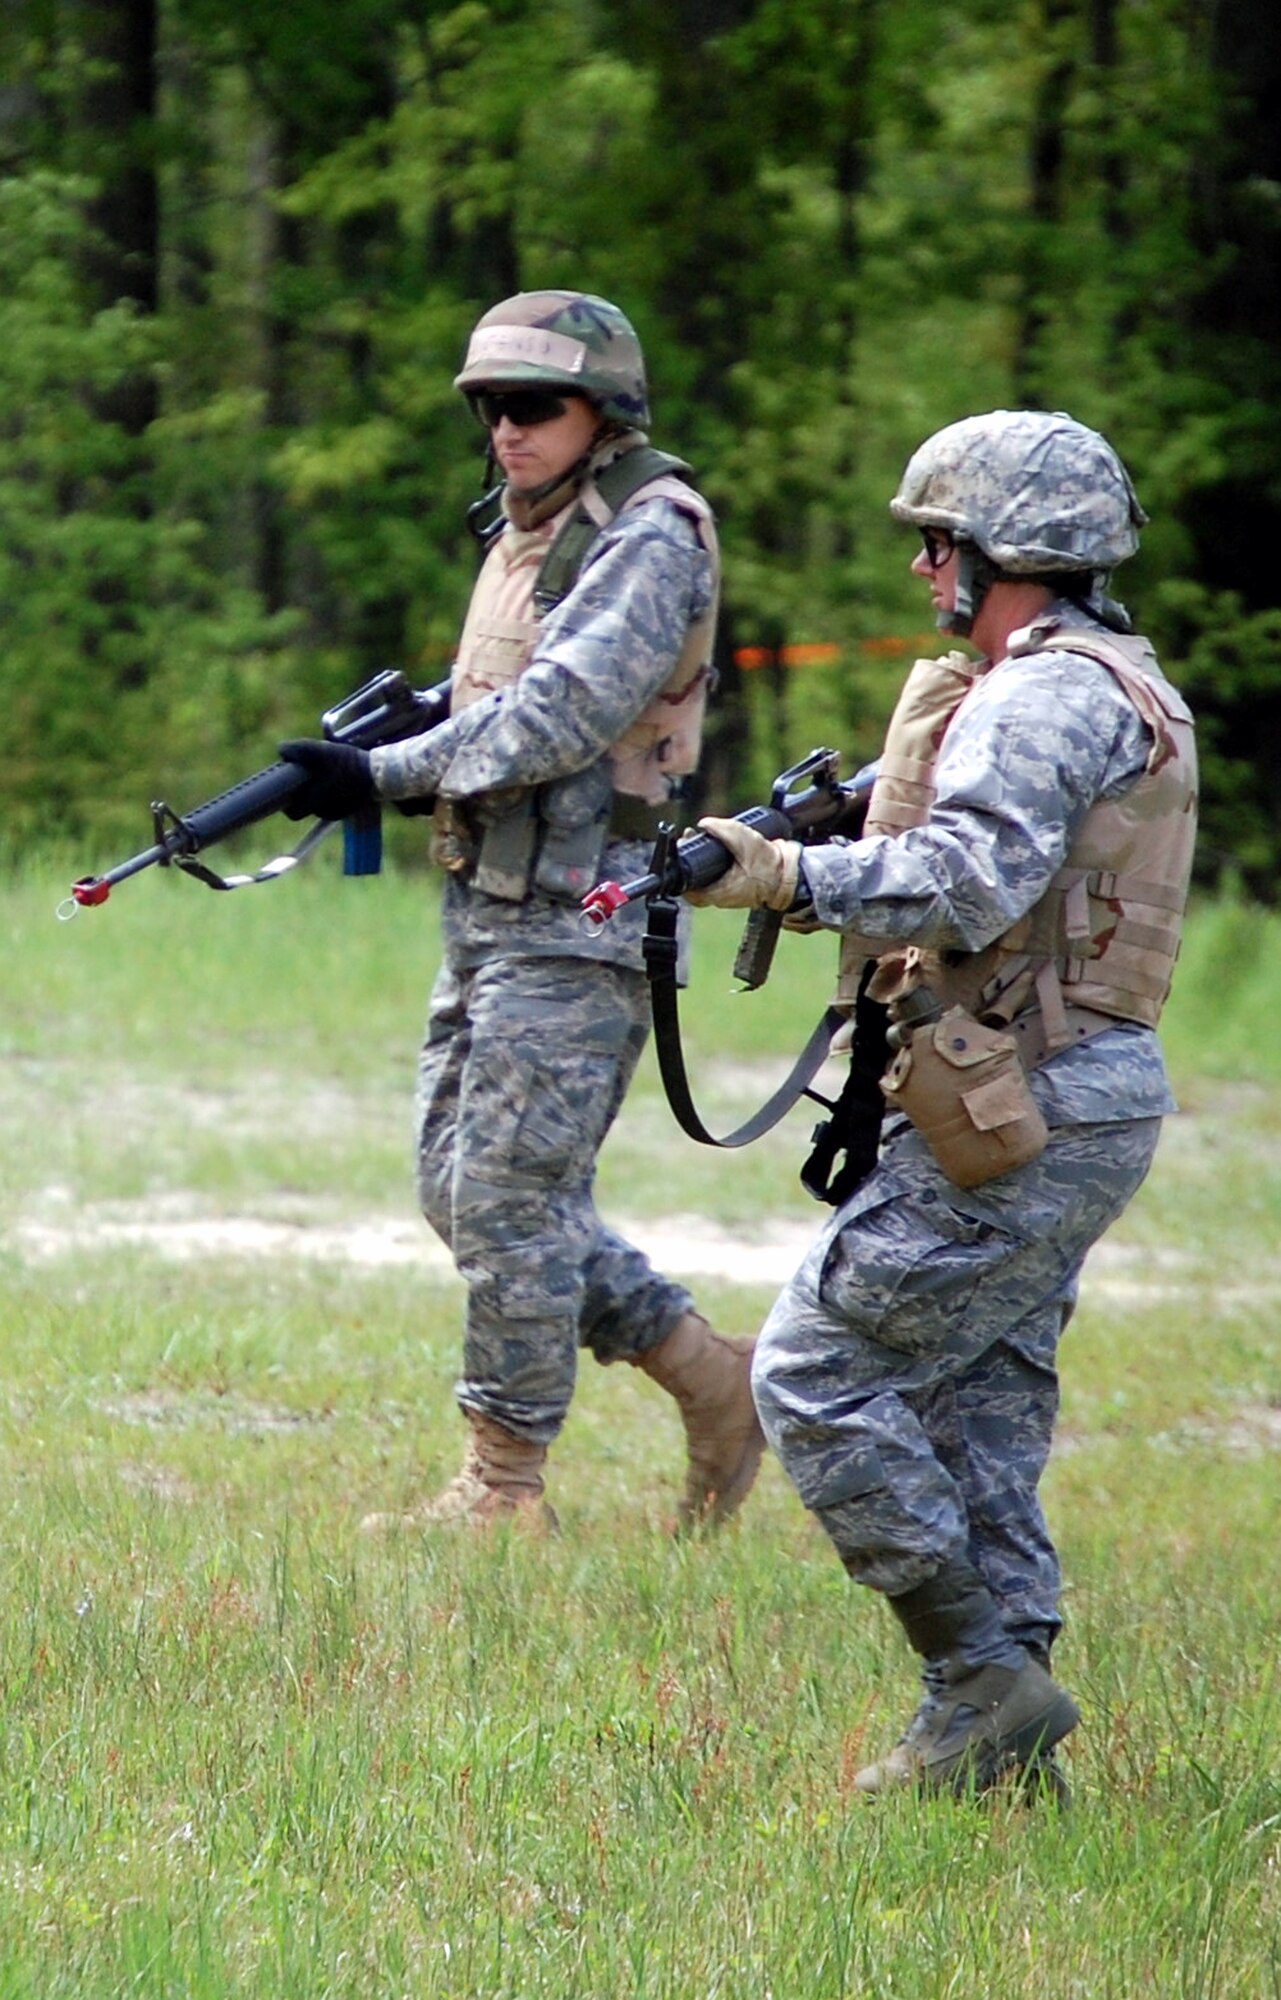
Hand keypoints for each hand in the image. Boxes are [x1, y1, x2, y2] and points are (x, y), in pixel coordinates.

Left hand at [278, 739, 375, 821]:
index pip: (292, 813)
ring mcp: (339, 813)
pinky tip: (340, 777)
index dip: (287, 802)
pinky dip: (334, 793)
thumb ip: (297, 749)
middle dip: (305, 792)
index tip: (288, 788)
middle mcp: (325, 812)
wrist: (379, 774)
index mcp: (314, 802)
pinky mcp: (351, 809)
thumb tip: (281, 750)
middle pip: (307, 807)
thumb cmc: (348, 764)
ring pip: (321, 805)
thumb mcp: (320, 750)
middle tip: (308, 775)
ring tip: (326, 772)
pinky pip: (335, 803)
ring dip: (320, 792)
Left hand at [685, 817, 801, 909]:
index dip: (680, 871)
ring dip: (701, 859)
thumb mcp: (744, 840)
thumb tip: (703, 823)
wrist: (790, 874)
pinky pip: (716, 878)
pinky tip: (715, 847)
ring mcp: (728, 894)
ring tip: (702, 838)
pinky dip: (712, 864)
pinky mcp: (735, 887)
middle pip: (694, 882)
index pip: (688, 889)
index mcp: (719, 892)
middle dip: (690, 860)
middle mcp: (721, 897)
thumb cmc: (769, 864)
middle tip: (691, 839)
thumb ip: (723, 829)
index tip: (682, 850)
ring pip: (705, 879)